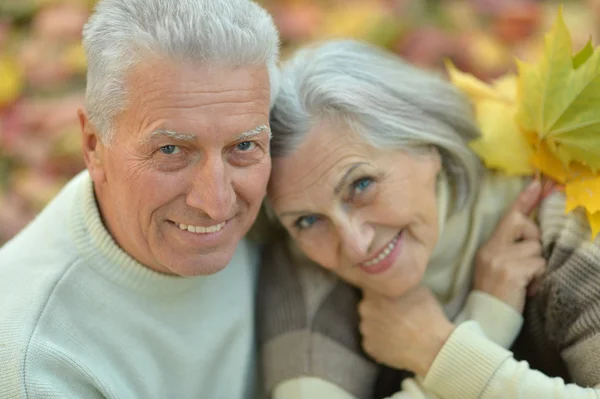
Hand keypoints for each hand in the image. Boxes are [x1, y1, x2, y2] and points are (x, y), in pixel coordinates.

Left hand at [359, 286, 454, 375]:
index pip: (370, 287)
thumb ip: (399, 286)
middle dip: (378, 309)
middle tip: (394, 315)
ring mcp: (365, 329)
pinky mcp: (369, 347)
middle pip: (368, 306)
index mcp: (376, 292)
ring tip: (396, 330)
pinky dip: (380, 342)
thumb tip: (395, 285)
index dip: (380, 292)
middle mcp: (366, 309)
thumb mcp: (418, 290)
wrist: (433, 347)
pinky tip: (394, 343)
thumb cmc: (428, 316)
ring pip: (369, 324)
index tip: (388, 296)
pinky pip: (372, 342)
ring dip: (378, 326)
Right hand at [474, 179, 552, 312]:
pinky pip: (539, 264)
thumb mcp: (497, 268)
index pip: (507, 217)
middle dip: (534, 240)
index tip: (537, 182)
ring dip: (537, 266)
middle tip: (527, 263)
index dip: (523, 199)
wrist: (486, 321)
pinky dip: (538, 278)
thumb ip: (509, 250)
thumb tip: (533, 237)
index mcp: (488, 247)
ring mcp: (500, 259)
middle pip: (524, 225)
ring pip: (536, 248)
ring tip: (525, 283)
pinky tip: (526, 290)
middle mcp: (492, 249)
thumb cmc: (495, 296)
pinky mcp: (511, 270)